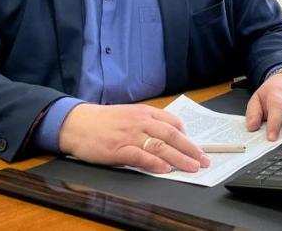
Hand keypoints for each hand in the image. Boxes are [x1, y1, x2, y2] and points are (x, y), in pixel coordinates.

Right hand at [58, 103, 210, 173]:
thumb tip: (166, 137)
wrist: (77, 123)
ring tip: (192, 167)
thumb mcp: (128, 115)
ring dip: (179, 158)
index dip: (187, 135)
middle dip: (191, 148)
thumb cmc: (102, 121)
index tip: (197, 146)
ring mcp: (129, 135)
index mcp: (143, 112)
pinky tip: (165, 169)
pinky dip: (155, 163)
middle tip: (204, 159)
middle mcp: (139, 122)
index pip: (172, 121)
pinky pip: (141, 156)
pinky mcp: (118, 149)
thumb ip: (146, 123)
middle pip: (171, 135)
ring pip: (160, 146)